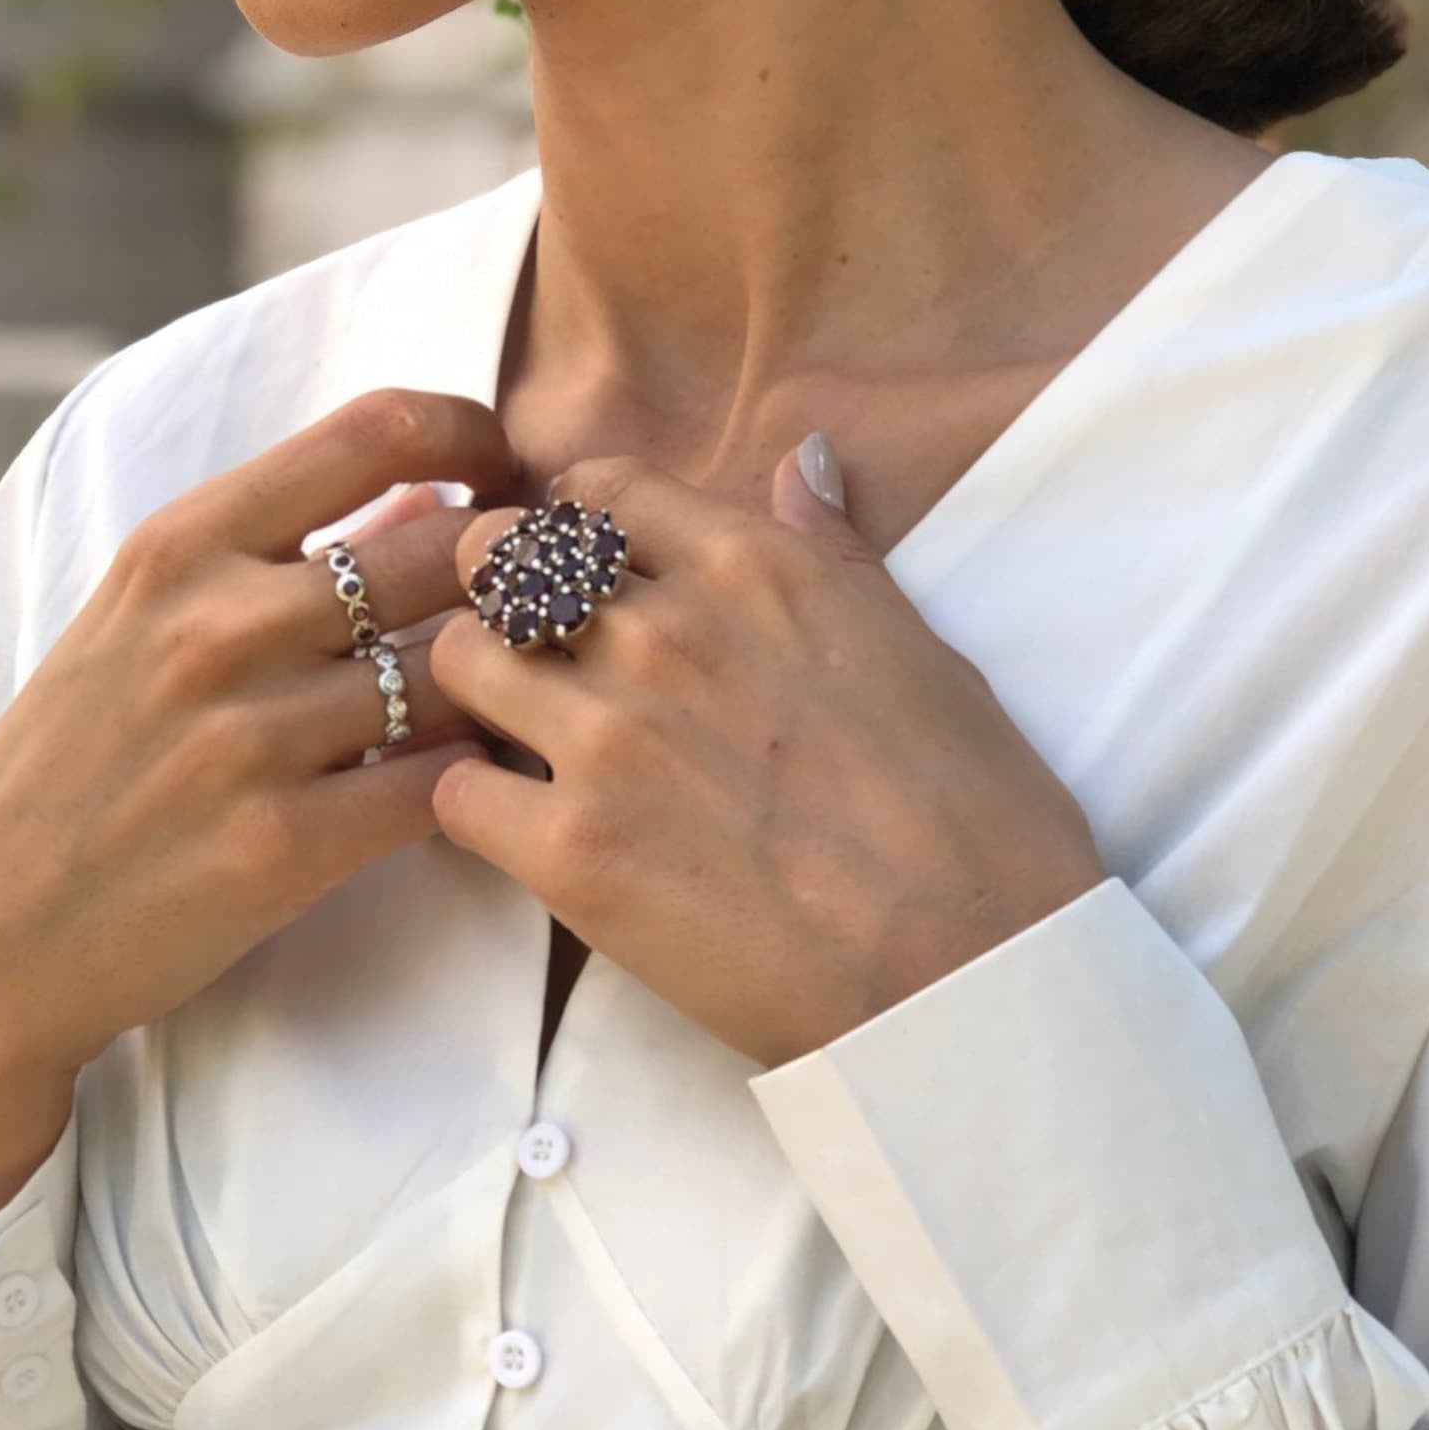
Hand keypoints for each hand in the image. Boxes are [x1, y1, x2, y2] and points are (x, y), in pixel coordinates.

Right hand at [0, 387, 515, 1116]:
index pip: (377, 429)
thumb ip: (279, 550)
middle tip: (554, 599)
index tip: (508, 479)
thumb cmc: (75, 763)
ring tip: (540, 695)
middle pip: (450, 549)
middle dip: (523, 569)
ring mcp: (249, 737)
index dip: (477, 436)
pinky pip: (443, 785)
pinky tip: (490, 784)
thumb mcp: (141, 620)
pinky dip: (485, 779)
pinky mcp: (281, 847)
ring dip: (518, 682)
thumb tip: (422, 495)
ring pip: (467, 671)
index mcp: (183, 544)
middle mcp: (217, 624)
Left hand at [427, 438, 1108, 1068]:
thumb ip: (834, 550)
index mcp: (751, 569)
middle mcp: (665, 632)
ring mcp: (609, 739)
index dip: (569, 527)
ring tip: (516, 735)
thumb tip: (803, 459)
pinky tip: (521, 826)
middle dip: (495, 591)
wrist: (971, 970)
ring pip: (455, 660)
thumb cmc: (973, 814)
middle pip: (496, 559)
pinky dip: (472, 803)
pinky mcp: (573, 852)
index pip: (594, 491)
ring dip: (473, 690)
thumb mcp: (922, 646)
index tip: (575, 571)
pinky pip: (455, 790)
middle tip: (526, 648)